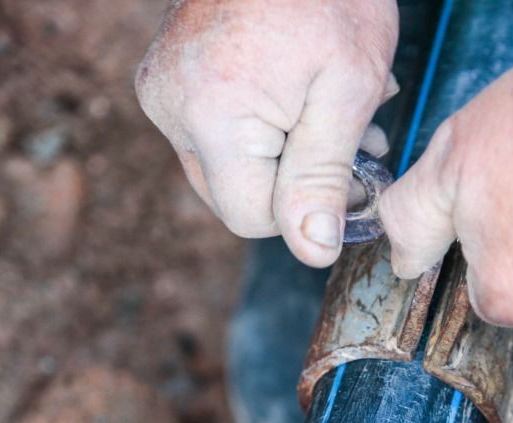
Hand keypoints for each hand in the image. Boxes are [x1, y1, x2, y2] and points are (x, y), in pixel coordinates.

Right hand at [136, 0, 398, 266]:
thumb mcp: (346, 91)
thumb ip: (324, 177)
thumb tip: (313, 252)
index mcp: (212, 115)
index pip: (254, 218)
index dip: (308, 206)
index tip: (353, 170)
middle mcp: (169, 108)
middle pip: (235, 198)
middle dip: (297, 178)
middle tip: (350, 134)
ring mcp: (159, 91)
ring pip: (226, 170)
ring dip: (282, 155)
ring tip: (326, 109)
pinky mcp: (163, 80)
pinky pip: (214, 135)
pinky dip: (259, 129)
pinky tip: (295, 95)